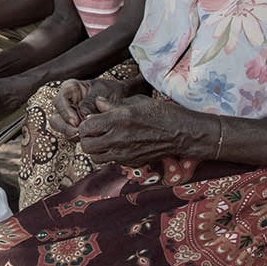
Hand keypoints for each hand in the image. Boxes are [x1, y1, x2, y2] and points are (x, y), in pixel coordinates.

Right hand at [47, 78, 124, 140]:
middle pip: (55, 117)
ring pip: (61, 128)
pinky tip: (88, 137)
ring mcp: (68, 116)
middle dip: (65, 127)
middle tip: (78, 132)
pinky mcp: (74, 127)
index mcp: (70, 89)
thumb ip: (91, 102)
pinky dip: (77, 137)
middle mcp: (66, 103)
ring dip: (71, 133)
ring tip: (84, 135)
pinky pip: (70, 134)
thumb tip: (83, 114)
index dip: (65, 112)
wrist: (121, 98)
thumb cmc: (110, 90)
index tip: (76, 122)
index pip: (59, 100)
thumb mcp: (102, 91)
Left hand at [76, 96, 200, 167]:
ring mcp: (124, 154)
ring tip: (105, 139)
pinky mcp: (131, 163)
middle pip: (86, 146)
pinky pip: (111, 162)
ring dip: (97, 148)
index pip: (85, 127)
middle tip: (95, 131)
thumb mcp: (136, 101)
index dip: (85, 123)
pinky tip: (120, 145)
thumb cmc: (161, 113)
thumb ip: (112, 104)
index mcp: (118, 120)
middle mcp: (118, 139)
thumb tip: (97, 103)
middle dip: (87, 138)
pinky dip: (110, 155)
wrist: (181, 133)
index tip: (92, 119)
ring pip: (96, 157)